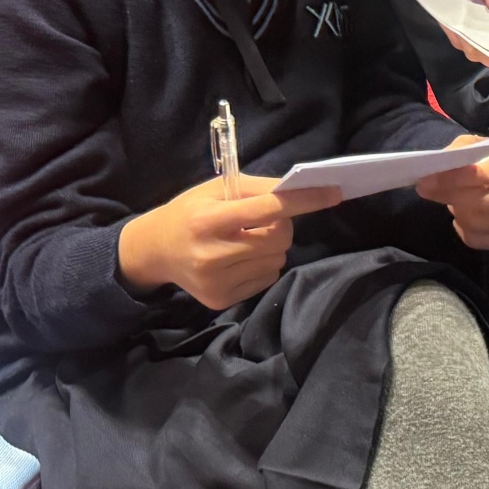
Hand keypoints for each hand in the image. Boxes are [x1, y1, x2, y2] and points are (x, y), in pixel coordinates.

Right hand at [118, 174, 344, 310]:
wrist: (154, 251)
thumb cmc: (189, 212)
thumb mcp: (215, 189)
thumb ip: (258, 188)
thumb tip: (299, 189)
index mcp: (208, 220)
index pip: (268, 209)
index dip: (304, 201)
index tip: (334, 194)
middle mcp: (211, 254)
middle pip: (278, 238)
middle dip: (282, 225)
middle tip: (262, 221)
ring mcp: (216, 281)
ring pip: (277, 260)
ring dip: (272, 247)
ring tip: (245, 240)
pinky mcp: (221, 300)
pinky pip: (267, 278)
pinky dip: (263, 265)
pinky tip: (240, 258)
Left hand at [416, 136, 488, 250]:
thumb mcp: (475, 145)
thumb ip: (458, 153)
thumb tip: (436, 171)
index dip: (458, 176)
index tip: (431, 175)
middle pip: (482, 201)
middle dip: (449, 193)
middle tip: (424, 187)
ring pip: (475, 220)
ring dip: (456, 208)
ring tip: (454, 198)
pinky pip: (475, 239)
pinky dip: (461, 228)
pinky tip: (464, 214)